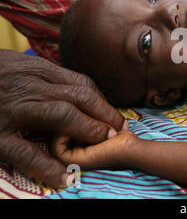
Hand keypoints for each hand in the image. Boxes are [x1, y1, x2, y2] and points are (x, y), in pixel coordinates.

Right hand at [0, 50, 124, 187]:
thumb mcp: (15, 66)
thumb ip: (42, 76)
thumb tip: (71, 91)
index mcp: (34, 70)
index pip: (80, 84)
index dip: (101, 101)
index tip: (112, 115)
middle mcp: (27, 87)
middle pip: (78, 96)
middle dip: (103, 114)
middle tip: (117, 130)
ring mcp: (12, 111)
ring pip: (61, 115)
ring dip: (88, 130)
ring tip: (102, 145)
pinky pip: (27, 152)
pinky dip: (48, 167)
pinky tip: (65, 177)